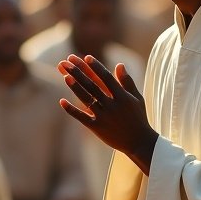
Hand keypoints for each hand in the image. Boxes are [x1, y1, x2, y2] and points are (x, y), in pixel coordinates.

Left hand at [58, 55, 157, 170]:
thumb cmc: (138, 117)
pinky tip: (61, 101)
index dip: (96, 67)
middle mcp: (112, 105)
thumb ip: (127, 81)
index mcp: (122, 96)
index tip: (87, 57)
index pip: (106, 77)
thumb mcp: (136, 98)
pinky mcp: (97, 127)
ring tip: (65, 76)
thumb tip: (119, 64)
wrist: (139, 142)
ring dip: (75, 87)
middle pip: (92, 85)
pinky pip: (82, 117)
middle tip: (67, 62)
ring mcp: (104, 116)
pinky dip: (71, 110)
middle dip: (79, 72)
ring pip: (86, 99)